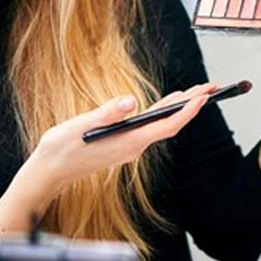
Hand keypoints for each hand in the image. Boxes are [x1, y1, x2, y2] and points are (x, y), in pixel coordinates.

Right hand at [22, 82, 215, 201]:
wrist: (48, 172)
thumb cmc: (61, 149)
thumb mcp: (81, 126)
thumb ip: (107, 113)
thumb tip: (131, 102)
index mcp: (128, 141)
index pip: (166, 125)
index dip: (187, 111)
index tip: (203, 97)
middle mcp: (134, 146)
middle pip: (169, 124)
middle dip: (191, 105)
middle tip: (211, 88)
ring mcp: (129, 147)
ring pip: (161, 126)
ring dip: (180, 109)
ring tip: (197, 92)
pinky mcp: (123, 145)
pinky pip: (150, 128)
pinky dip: (163, 114)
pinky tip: (167, 104)